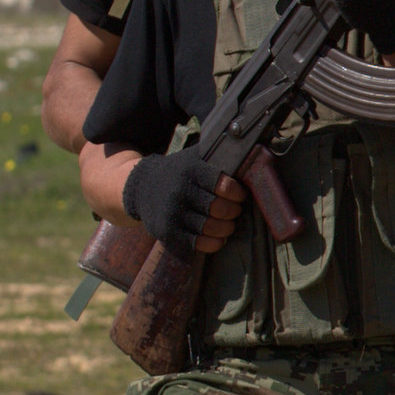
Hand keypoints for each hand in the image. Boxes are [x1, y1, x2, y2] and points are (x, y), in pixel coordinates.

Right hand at [124, 153, 243, 253]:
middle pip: (221, 210)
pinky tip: (219, 238)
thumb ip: (219, 156)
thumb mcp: (194, 158)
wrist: (141, 185)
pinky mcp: (167, 231)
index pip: (225, 186)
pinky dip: (214, 243)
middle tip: (235, 210)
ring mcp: (172, 213)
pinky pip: (198, 244)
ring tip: (228, 224)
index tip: (239, 195)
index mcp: (191, 171)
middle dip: (234, 212)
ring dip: (226, 228)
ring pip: (212, 228)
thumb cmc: (179, 171)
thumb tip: (253, 151)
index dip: (238, 194)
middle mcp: (180, 191)